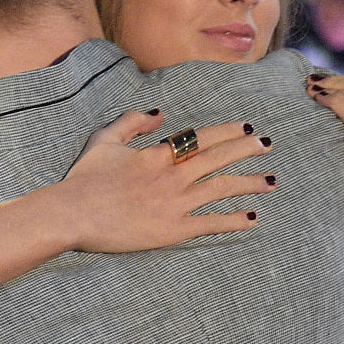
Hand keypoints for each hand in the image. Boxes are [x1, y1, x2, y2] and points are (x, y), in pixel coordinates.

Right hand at [60, 111, 276, 252]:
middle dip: (246, 149)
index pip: (201, 138)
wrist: (72, 214)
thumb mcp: (105, 139)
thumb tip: (159, 114)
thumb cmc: (85, 177)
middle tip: (267, 144)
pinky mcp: (173, 230)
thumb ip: (132, 122)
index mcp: (158, 154)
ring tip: (271, 181)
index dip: (227, 131)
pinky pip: (210, 224)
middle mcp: (173, 176)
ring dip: (249, 183)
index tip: (246, 127)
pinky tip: (252, 217)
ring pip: (222, 189)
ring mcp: (176, 204)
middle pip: (219, 158)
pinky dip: (233, 220)